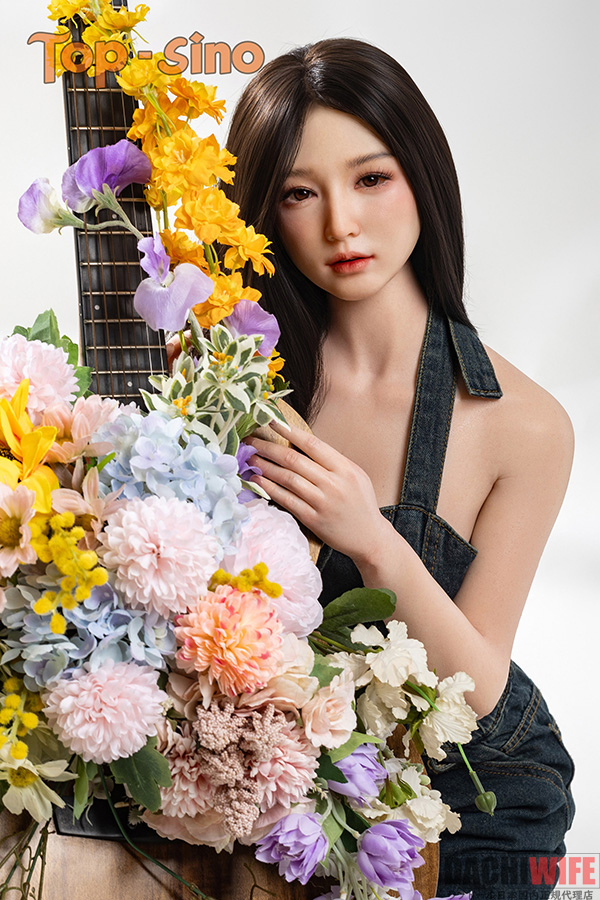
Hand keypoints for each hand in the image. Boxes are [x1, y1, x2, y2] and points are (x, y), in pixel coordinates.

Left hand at [245, 421, 392, 562]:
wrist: (369, 537)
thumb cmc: (360, 503)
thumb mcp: (355, 475)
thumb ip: (332, 461)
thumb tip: (302, 445)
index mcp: (344, 468)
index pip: (312, 444)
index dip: (289, 431)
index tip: (271, 422)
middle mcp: (333, 484)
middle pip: (294, 460)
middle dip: (268, 448)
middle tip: (251, 441)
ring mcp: (322, 502)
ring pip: (287, 479)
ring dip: (265, 467)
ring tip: (250, 459)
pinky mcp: (313, 519)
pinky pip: (286, 500)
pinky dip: (270, 488)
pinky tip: (258, 481)